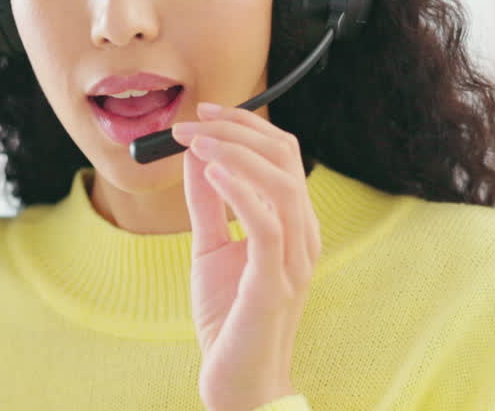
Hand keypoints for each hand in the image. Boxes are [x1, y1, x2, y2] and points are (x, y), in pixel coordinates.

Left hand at [170, 101, 319, 410]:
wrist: (237, 381)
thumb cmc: (228, 317)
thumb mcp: (210, 249)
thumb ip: (207, 205)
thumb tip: (194, 157)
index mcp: (292, 223)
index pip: (282, 154)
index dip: (245, 125)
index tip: (203, 113)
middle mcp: (302, 235)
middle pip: (284, 159)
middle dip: (236, 131)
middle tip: (191, 124)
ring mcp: (294, 260)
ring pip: (280, 185)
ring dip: (235, 154)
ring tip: (196, 142)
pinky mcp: (275, 285)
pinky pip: (268, 227)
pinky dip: (242, 192)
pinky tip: (214, 175)